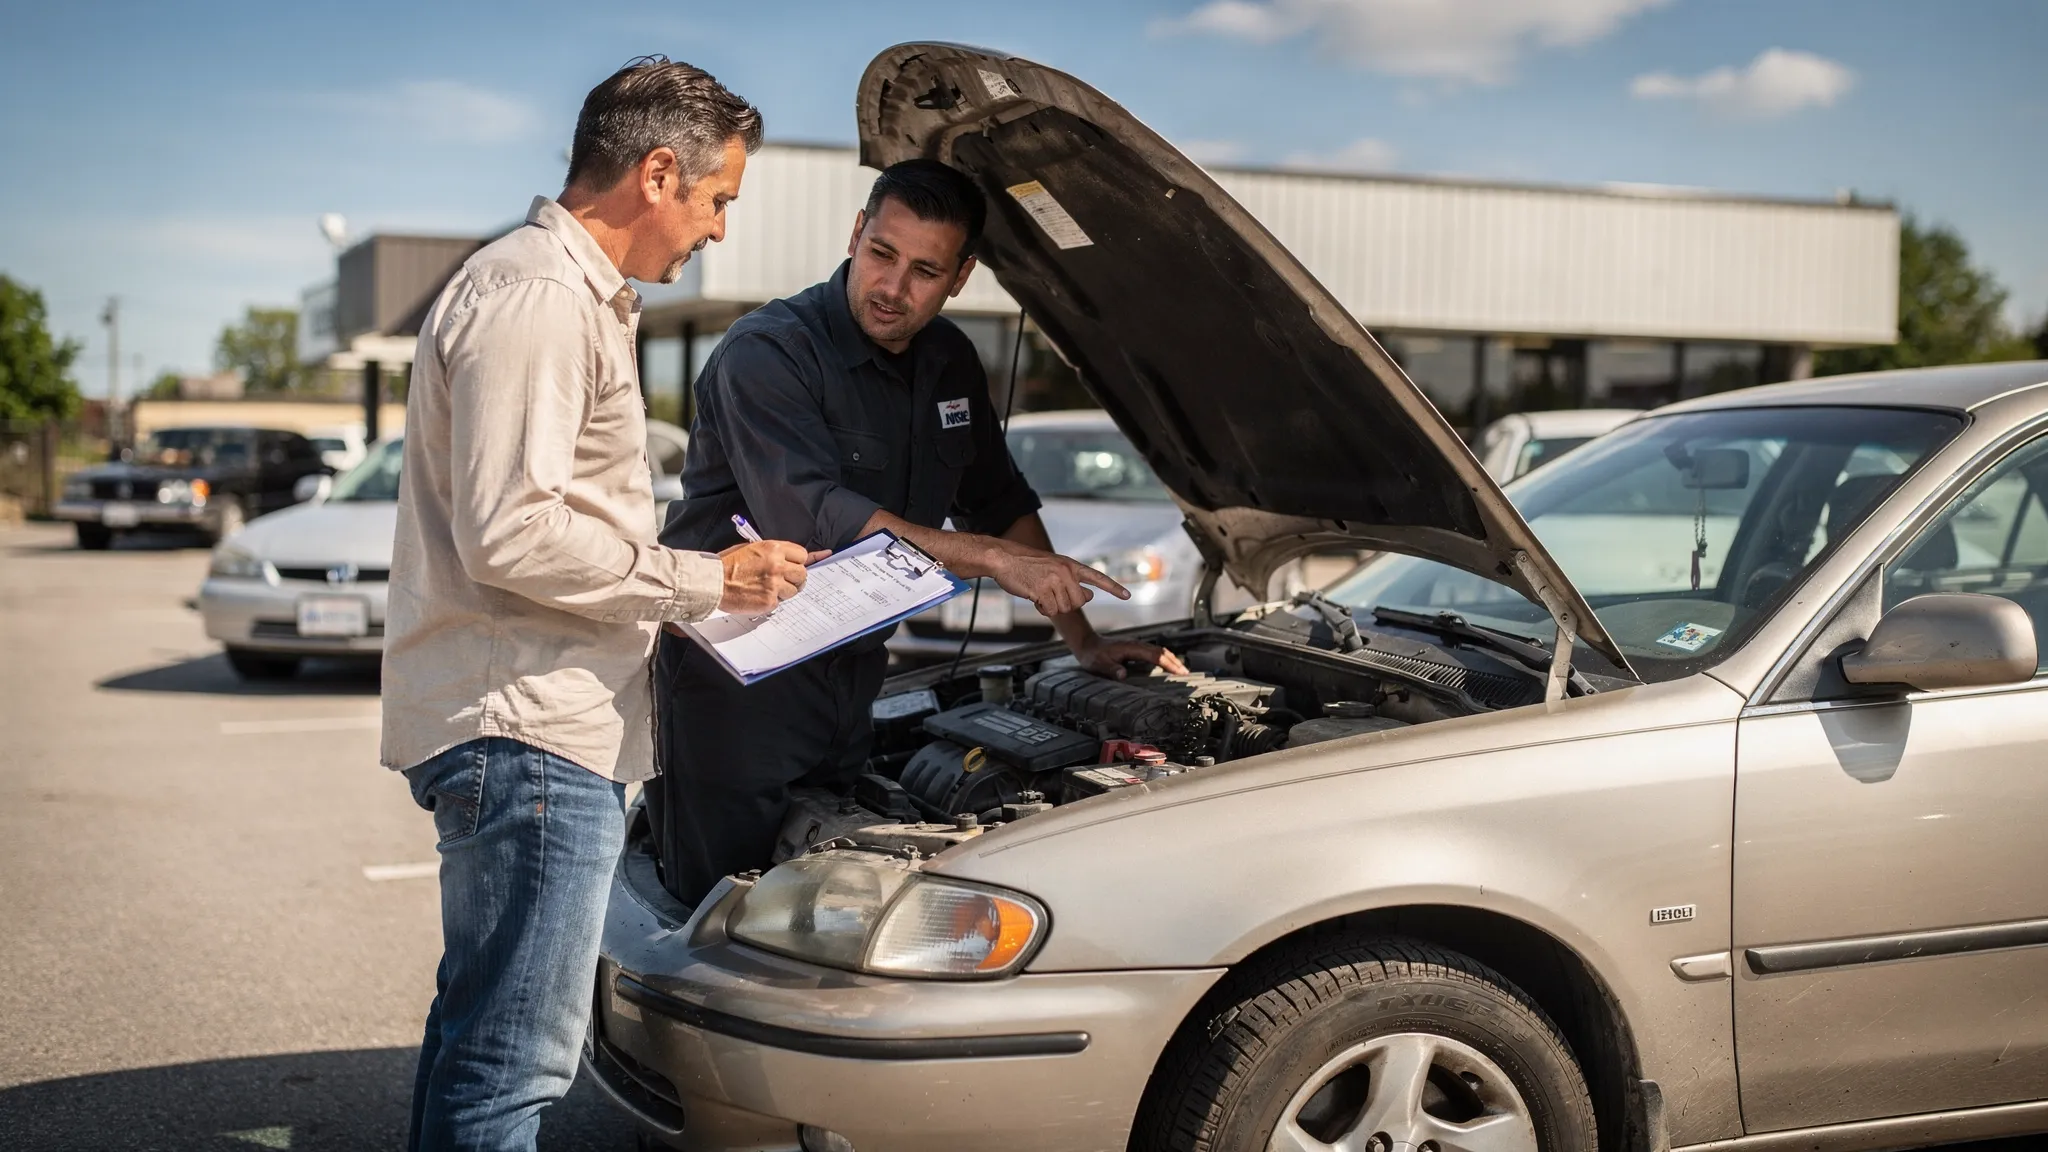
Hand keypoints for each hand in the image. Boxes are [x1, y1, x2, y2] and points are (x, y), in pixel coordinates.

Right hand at [718, 540, 812, 614]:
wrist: (713, 582)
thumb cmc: (727, 565)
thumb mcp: (750, 548)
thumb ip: (772, 553)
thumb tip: (788, 558)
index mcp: (773, 549)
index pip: (802, 555)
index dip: (798, 562)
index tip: (796, 566)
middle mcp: (777, 565)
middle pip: (802, 574)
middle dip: (795, 578)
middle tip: (785, 580)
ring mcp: (774, 584)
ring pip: (794, 590)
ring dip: (784, 591)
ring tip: (768, 589)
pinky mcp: (769, 600)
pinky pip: (780, 602)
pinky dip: (771, 601)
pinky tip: (759, 596)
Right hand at [986, 542, 1129, 617]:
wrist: (1004, 558)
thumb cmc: (1027, 565)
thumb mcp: (1054, 569)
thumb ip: (1073, 581)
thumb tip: (1090, 596)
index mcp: (1070, 565)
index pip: (1097, 577)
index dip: (1113, 588)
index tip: (1128, 595)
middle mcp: (1066, 572)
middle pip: (1079, 602)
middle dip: (1066, 604)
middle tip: (1050, 595)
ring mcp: (1054, 580)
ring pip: (1064, 608)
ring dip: (1051, 606)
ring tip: (1039, 592)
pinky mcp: (1042, 589)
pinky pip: (1050, 611)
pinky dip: (1042, 609)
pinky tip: (1034, 598)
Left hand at [1072, 638, 1187, 679]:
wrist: (1087, 645)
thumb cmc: (1093, 656)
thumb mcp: (1099, 665)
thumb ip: (1111, 669)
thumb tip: (1123, 675)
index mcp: (1131, 648)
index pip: (1155, 655)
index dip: (1168, 663)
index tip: (1179, 671)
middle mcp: (1136, 645)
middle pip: (1161, 651)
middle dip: (1174, 662)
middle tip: (1186, 673)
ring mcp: (1136, 646)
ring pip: (1159, 651)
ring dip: (1171, 659)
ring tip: (1182, 671)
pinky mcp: (1135, 649)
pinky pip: (1153, 652)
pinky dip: (1164, 658)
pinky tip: (1167, 666)